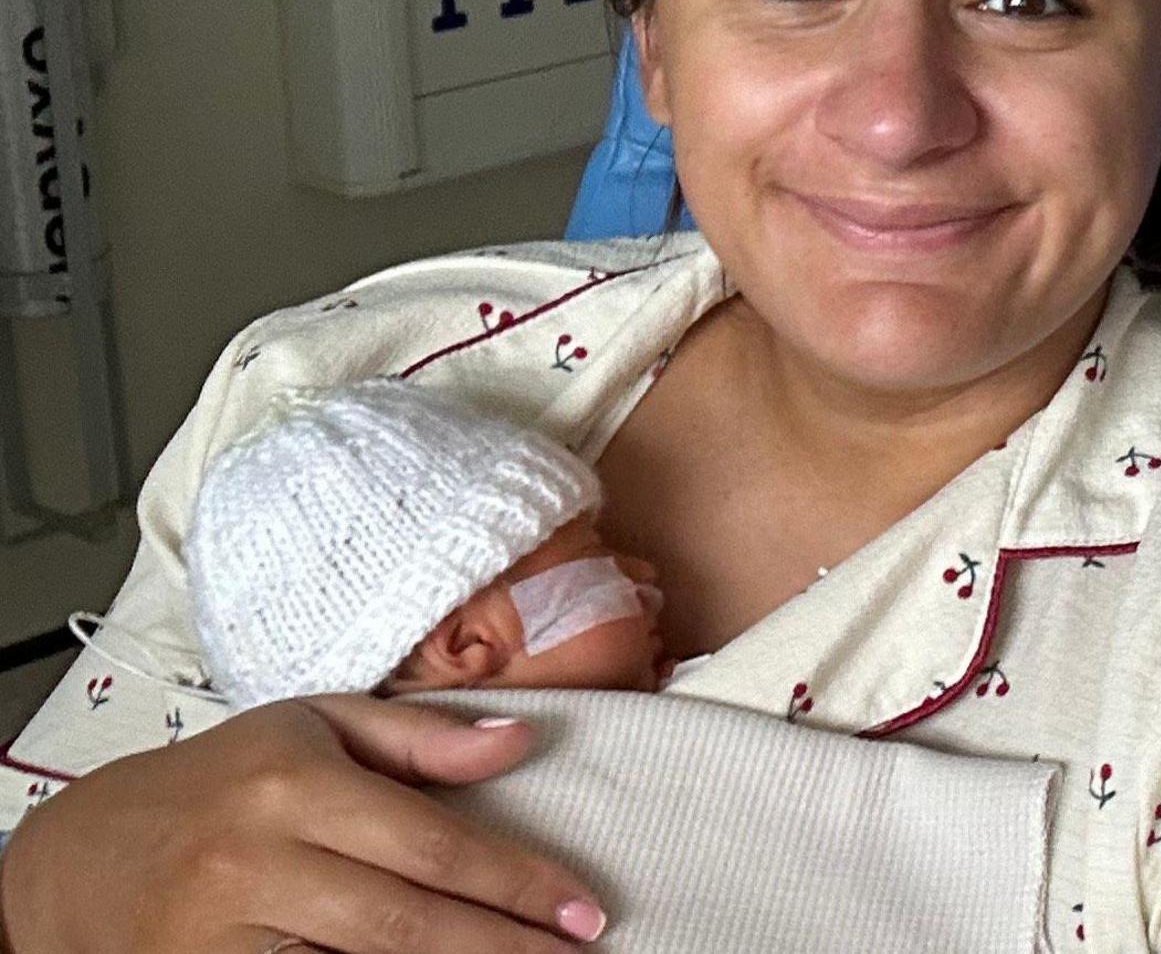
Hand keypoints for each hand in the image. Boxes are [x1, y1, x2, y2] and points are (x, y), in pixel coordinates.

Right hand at [0, 696, 605, 952]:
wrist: (80, 860)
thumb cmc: (218, 782)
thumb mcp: (312, 727)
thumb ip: (419, 736)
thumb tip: (520, 740)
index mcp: (293, 784)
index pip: (432, 842)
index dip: (516, 881)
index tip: (583, 907)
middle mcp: (258, 859)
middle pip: (407, 920)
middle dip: (503, 946)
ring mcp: (227, 933)